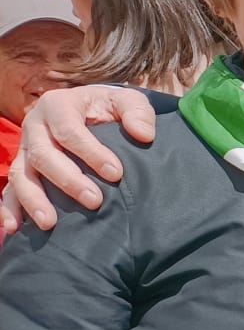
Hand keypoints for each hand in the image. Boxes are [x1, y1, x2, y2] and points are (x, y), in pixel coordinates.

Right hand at [0, 85, 154, 235]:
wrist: (90, 111)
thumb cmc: (109, 108)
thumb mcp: (126, 101)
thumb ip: (137, 112)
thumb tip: (144, 135)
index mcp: (57, 105)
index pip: (69, 130)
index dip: (91, 152)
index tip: (116, 174)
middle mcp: (35, 126)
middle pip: (43, 154)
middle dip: (68, 180)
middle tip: (94, 201)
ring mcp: (24, 149)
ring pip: (21, 175)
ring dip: (33, 200)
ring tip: (50, 223)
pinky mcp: (22, 168)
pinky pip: (9, 190)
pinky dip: (10, 209)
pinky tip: (15, 228)